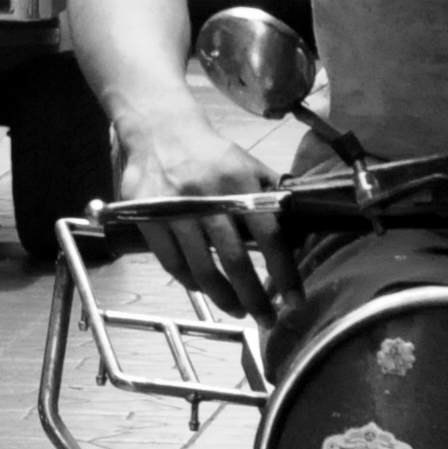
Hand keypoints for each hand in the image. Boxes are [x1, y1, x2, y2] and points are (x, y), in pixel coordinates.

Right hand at [113, 102, 299, 322]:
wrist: (159, 130)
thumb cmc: (211, 153)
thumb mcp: (247, 163)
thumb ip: (270, 194)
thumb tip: (299, 229)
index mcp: (238, 183)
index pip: (269, 236)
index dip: (285, 273)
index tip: (295, 301)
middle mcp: (206, 197)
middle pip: (235, 260)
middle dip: (255, 297)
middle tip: (268, 318)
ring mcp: (174, 210)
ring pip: (203, 268)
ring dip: (224, 297)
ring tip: (239, 311)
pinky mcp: (148, 219)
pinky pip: (173, 263)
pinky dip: (192, 283)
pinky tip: (206, 291)